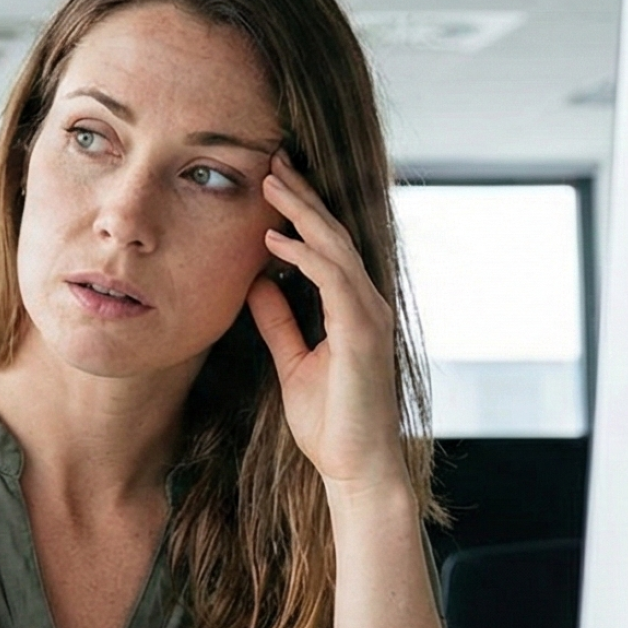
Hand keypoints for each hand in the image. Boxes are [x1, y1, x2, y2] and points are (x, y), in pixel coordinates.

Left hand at [247, 155, 405, 499]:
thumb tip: (258, 283)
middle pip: (334, 235)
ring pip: (337, 248)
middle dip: (303, 195)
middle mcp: (367, 304)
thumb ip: (280, 321)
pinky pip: (334, 281)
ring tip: (271, 181)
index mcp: (352, 308)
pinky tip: (275, 240)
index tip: (271, 180)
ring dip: (303, 212)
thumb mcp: (293, 361)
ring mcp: (369, 316)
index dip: (301, 211)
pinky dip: (305, 256)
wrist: (354, 468)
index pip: (326, 247)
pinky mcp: (363, 334)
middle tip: (273, 158)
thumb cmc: (329, 421)